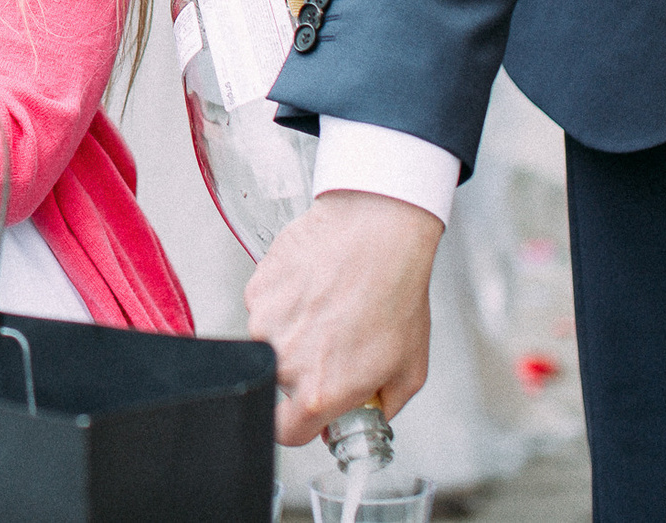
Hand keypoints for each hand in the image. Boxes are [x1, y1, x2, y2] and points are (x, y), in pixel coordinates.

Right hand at [245, 190, 442, 445]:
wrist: (376, 231)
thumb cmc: (396, 293)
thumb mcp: (409, 369)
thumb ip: (381, 407)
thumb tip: (363, 415)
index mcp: (320, 391)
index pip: (287, 433)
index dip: (303, 425)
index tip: (314, 414)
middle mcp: (284, 362)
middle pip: (283, 384)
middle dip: (307, 372)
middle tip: (338, 344)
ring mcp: (264, 323)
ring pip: (273, 344)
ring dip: (295, 334)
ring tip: (330, 307)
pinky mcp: (256, 290)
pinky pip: (267, 309)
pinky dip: (287, 303)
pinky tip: (316, 287)